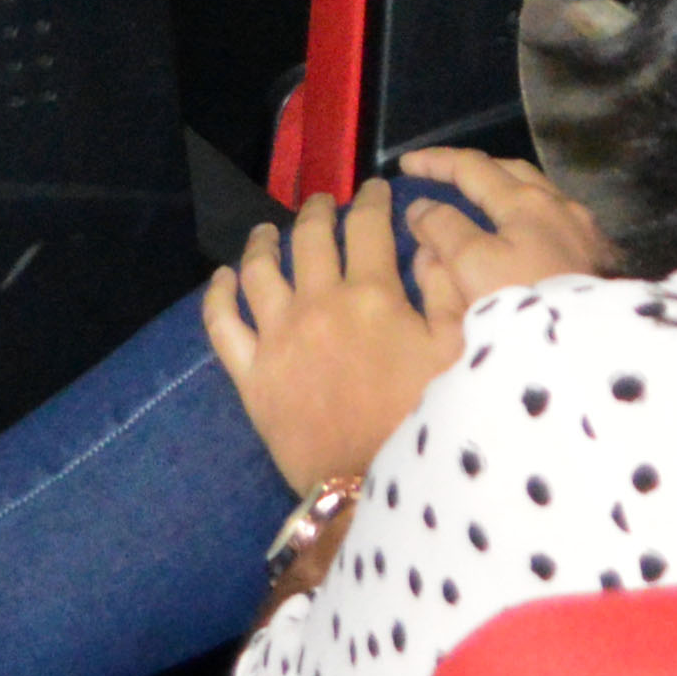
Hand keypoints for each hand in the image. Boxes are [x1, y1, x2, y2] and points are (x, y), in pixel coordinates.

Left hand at [204, 180, 482, 492]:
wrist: (368, 486)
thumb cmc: (422, 421)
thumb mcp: (458, 353)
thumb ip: (446, 292)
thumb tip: (426, 245)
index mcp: (373, 295)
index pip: (368, 227)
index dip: (372, 200)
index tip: (375, 189)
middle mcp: (319, 303)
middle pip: (311, 237)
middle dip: (319, 210)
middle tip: (324, 202)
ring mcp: (278, 336)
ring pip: (260, 269)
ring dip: (264, 241)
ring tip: (268, 230)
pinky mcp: (250, 373)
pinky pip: (222, 322)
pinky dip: (218, 294)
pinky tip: (221, 278)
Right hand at [391, 148, 610, 306]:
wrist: (590, 352)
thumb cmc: (526, 303)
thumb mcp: (472, 265)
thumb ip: (444, 228)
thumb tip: (422, 205)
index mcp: (527, 202)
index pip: (473, 167)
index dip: (436, 161)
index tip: (405, 164)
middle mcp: (561, 205)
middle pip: (511, 172)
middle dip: (474, 170)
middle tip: (443, 178)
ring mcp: (585, 231)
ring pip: (537, 196)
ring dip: (503, 192)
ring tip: (476, 205)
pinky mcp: (597, 258)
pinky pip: (553, 221)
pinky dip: (525, 217)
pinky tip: (519, 238)